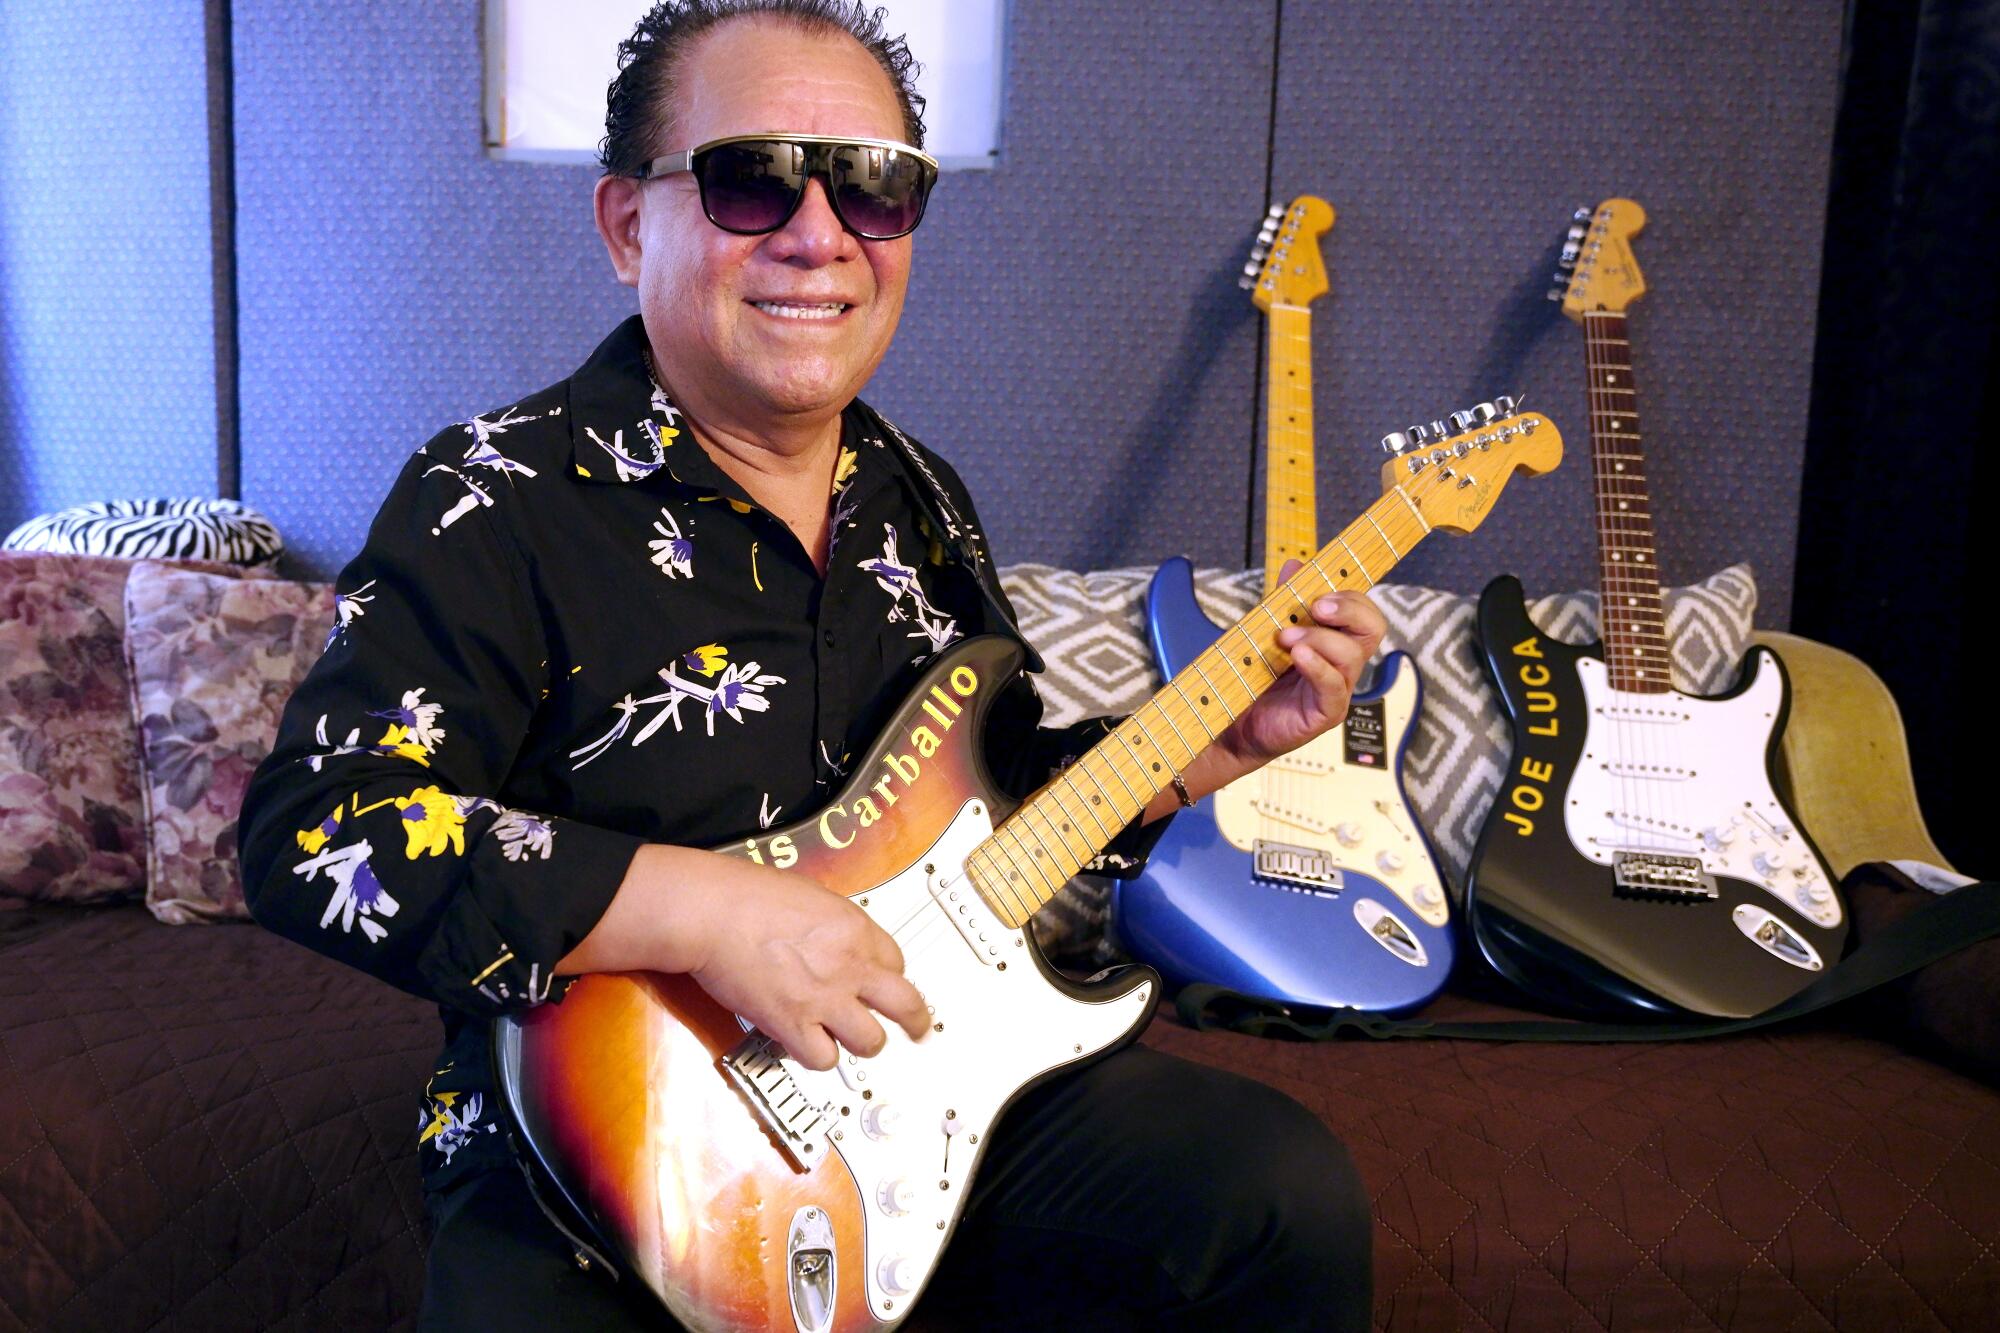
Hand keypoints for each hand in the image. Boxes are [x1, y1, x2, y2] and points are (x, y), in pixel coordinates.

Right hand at [683, 858, 930, 1069]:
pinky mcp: (792, 1024)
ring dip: (861, 1042)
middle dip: (916, 1022)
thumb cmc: (747, 895)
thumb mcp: (811, 895)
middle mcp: (849, 966)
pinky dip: (816, 1055)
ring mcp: (824, 999)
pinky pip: (823, 1058)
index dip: (889, 976)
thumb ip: (835, 924)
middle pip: (906, 1005)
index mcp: (856, 929)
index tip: (883, 984)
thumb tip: (839, 940)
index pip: (898, 963)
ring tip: (848, 1039)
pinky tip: (806, 1043)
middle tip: (918, 1030)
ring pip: (871, 1042)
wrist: (712, 913)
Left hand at [1214, 565, 1386, 766]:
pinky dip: (1318, 666)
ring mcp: (1337, 689)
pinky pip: (1334, 687)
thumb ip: (1284, 601)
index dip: (1349, 596)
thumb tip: (1296, 565)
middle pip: (1372, 628)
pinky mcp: (1326, 713)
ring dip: (1320, 637)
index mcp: (1334, 640)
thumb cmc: (1254, 680)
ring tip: (1287, 637)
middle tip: (1316, 607)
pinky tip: (1298, 656)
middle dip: (1348, 609)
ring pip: (1352, 655)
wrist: (1232, 724)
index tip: (1318, 591)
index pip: (1363, 611)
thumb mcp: (1266, 632)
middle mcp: (1342, 664)